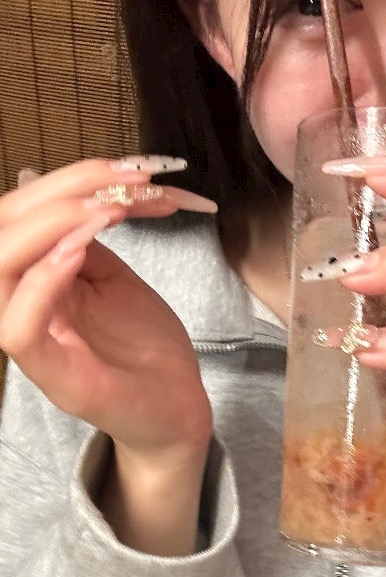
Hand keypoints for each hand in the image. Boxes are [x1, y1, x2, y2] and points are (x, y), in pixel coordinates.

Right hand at [0, 159, 212, 455]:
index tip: (129, 169)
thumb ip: (87, 240)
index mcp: (35, 279)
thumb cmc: (144, 345)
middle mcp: (22, 305)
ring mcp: (33, 342)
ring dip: (49, 225)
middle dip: (60, 190)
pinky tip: (78, 252)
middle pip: (3, 231)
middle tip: (124, 179)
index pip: (20, 216)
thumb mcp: (114, 279)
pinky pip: (18, 326)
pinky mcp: (52, 376)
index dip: (65, 180)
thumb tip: (79, 190)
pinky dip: (43, 281)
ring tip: (106, 208)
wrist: (178, 407)